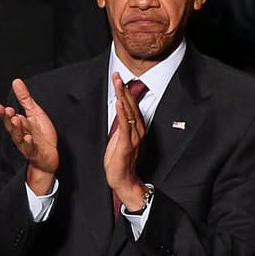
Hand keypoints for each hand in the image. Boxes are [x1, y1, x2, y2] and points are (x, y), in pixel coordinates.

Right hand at [0, 79, 58, 193]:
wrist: (49, 156)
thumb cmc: (41, 135)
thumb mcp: (34, 113)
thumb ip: (25, 98)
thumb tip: (16, 82)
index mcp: (20, 124)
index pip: (8, 117)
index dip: (2, 113)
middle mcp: (20, 134)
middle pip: (11, 126)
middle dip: (8, 119)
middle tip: (7, 111)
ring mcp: (27, 144)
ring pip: (19, 137)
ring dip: (17, 129)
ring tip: (16, 120)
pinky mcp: (35, 153)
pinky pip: (30, 149)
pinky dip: (28, 144)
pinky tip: (28, 138)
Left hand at [104, 73, 146, 209]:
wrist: (124, 181)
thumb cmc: (121, 162)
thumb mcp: (119, 140)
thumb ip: (121, 127)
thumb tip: (118, 113)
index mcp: (136, 130)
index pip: (131, 106)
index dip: (125, 92)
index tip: (119, 79)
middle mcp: (137, 132)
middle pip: (131, 106)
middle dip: (124, 89)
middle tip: (117, 74)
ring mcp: (132, 138)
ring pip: (129, 112)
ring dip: (123, 96)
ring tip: (118, 83)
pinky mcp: (125, 145)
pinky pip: (125, 126)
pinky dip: (123, 113)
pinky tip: (120, 103)